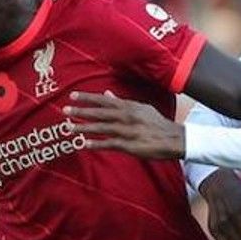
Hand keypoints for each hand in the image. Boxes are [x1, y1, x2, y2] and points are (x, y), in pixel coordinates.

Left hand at [67, 92, 185, 159]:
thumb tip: (106, 94)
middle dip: (82, 111)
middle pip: (100, 113)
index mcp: (129, 107)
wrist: (175, 139)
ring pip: (103, 128)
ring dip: (85, 127)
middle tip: (65, 110)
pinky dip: (97, 144)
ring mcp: (128, 131)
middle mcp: (127, 117)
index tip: (73, 96)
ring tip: (70, 128)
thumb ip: (122, 102)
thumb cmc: (157, 124)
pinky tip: (85, 144)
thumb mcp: (140, 108)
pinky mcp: (131, 145)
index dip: (88, 98)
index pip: (104, 100)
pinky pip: (110, 144)